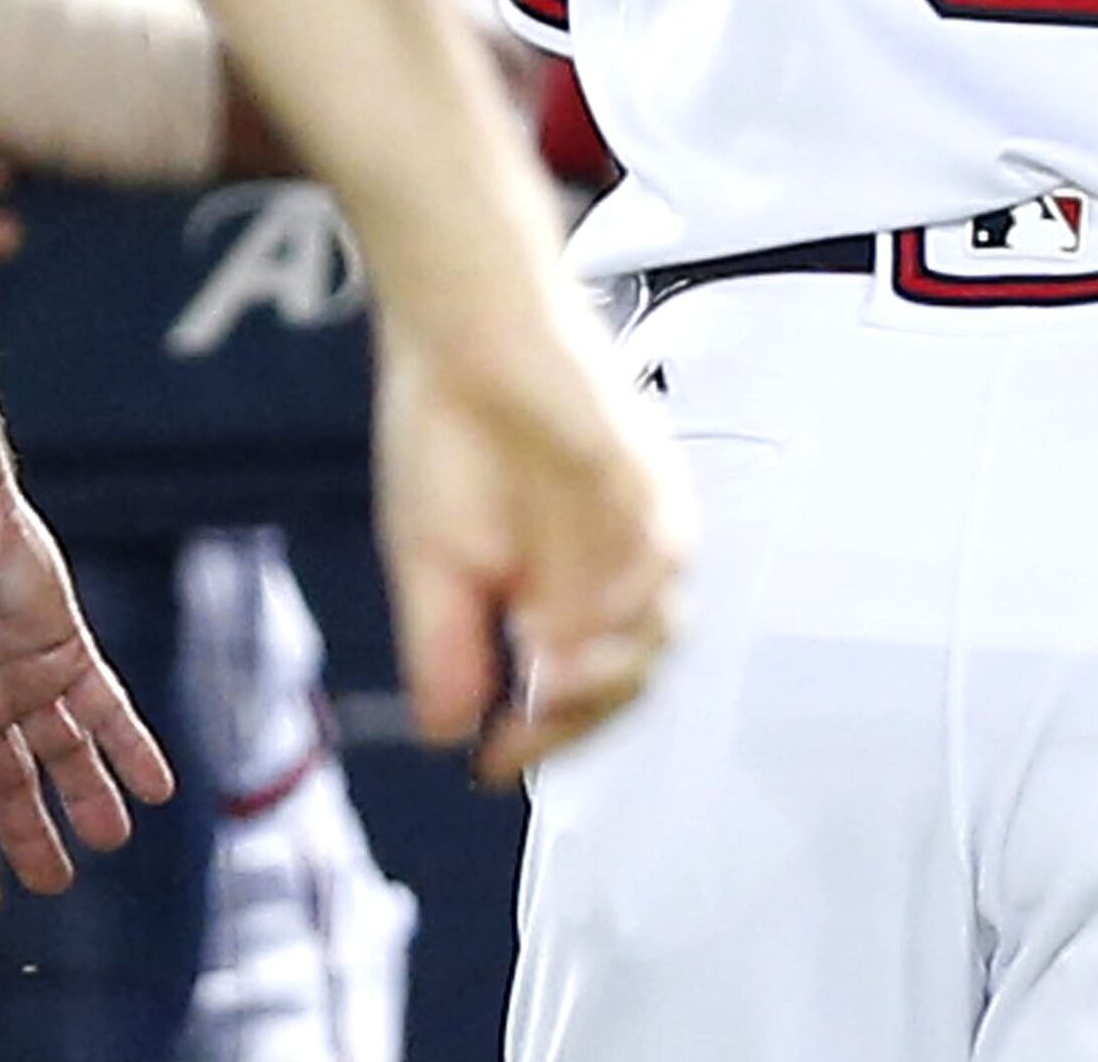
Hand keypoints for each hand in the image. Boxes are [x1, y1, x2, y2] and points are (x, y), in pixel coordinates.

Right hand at [0, 470, 174, 903]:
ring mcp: (23, 678)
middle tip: (54, 885)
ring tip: (113, 841)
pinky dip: (132, 746)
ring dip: (89, 796)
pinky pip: (106, 706)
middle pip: (7, 784)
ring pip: (62, 751)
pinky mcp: (66, 650)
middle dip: (29, 835)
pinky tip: (160, 786)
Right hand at [375, 313, 688, 785]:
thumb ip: (447, 649)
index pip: (575, 695)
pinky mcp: (647, 477)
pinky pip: (667, 546)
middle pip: (628, 674)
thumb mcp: (430, 566)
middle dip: (583, 717)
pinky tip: (592, 614)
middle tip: (530, 728)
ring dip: (615, 665)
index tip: (495, 762)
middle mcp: (601, 571)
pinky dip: (637, 591)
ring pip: (660, 622)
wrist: (460, 335)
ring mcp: (631, 526)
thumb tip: (452, 734)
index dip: (543, 741)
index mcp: (550, 599)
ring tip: (561, 680)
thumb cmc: (445, 435)